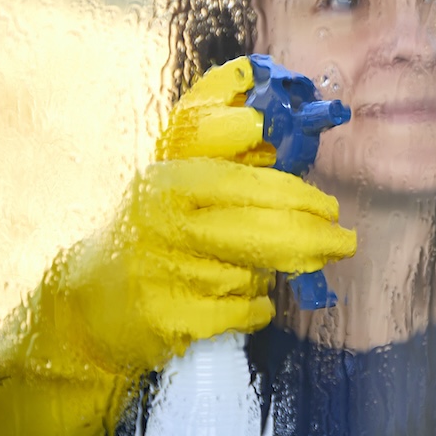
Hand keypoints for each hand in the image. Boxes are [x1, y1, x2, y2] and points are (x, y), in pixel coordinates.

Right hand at [64, 56, 356, 372]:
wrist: (91, 299)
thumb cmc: (155, 227)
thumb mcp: (180, 178)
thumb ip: (228, 150)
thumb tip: (278, 116)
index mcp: (171, 180)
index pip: (243, 182)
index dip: (293, 192)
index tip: (327, 205)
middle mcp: (163, 222)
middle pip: (259, 229)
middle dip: (313, 236)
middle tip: (344, 240)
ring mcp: (162, 272)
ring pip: (252, 272)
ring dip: (272, 272)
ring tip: (271, 266)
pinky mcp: (167, 319)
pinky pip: (239, 312)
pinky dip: (256, 308)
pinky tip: (251, 301)